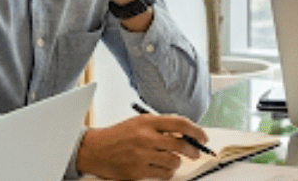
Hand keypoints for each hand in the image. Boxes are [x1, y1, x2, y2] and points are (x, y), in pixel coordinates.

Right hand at [76, 114, 208, 179]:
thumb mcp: (139, 123)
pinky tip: (161, 168)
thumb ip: (160, 127)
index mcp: (147, 122)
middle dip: (192, 150)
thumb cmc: (118, 136)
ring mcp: (141, 155)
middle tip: (195, 153)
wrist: (95, 150)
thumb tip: (185, 134)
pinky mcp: (137, 172)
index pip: (180, 123)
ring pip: (174, 161)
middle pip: (180, 144)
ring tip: (169, 160)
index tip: (203, 137)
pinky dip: (166, 173)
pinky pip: (163, 174)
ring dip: (176, 162)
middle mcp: (145, 137)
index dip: (196, 131)